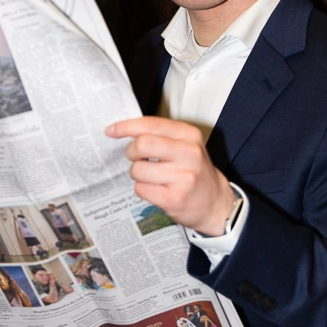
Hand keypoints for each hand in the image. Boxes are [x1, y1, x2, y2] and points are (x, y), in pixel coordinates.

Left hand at [106, 116, 234, 235]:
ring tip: (152, 178)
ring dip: (138, 175)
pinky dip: (143, 190)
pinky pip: (141, 189)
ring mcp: (183, 177)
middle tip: (136, 158)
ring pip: (138, 169)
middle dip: (131, 152)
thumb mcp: (186, 145)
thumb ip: (161, 135)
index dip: (126, 127)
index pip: (151, 124)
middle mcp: (189, 153)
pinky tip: (157, 190)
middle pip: (142, 144)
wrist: (215, 203)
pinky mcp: (175, 198)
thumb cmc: (194, 171)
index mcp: (190, 135)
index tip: (111, 130)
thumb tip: (125, 129)